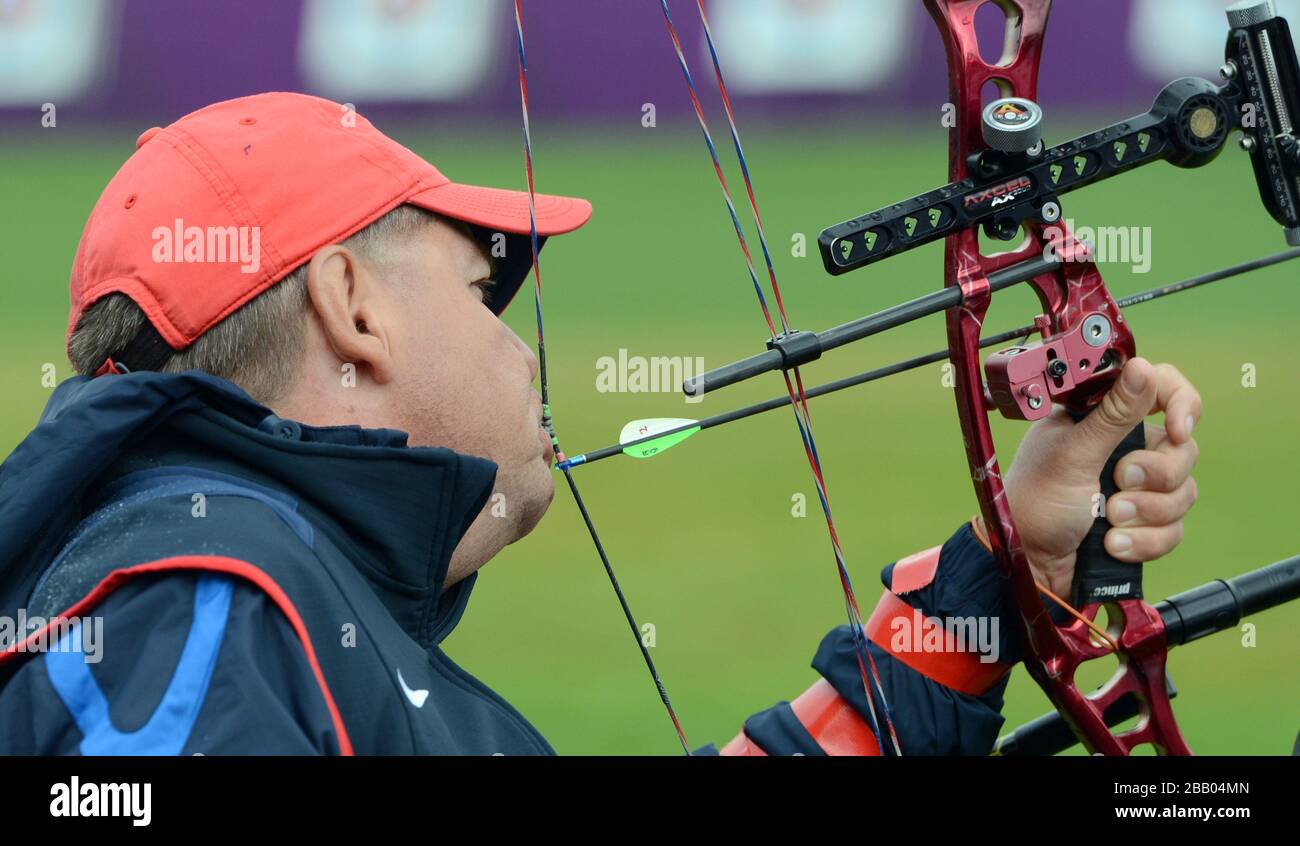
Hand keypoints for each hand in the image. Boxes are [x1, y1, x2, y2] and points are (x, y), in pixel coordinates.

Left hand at [1000, 358, 1201, 597]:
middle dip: (1154, 474)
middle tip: (1117, 483)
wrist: (1030, 565)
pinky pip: (1174, 528)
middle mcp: (1124, 447)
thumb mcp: (1072, 454)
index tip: (1177, 430)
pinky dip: (1144, 540)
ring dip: (1146, 512)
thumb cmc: (1035, 504)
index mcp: (1102, 418)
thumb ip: (1112, 415)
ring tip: (1109, 520)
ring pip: (1183, 491)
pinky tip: (1112, 544)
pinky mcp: (1144, 523)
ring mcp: (1137, 487)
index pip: (1162, 390)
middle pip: (1182, 447)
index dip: (1181, 405)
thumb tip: (1142, 367)